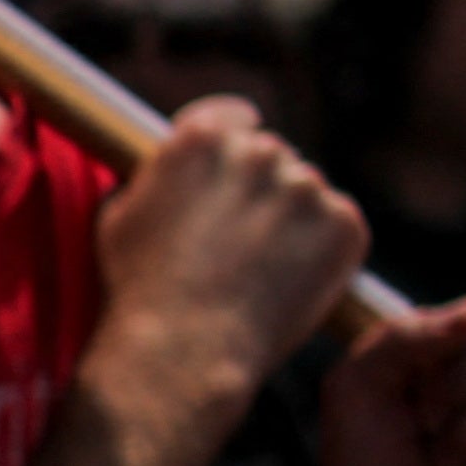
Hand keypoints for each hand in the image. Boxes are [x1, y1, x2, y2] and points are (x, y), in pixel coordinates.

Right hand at [87, 103, 364, 429]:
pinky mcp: (344, 224)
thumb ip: (159, 177)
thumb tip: (173, 169)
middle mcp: (260, 151)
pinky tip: (285, 281)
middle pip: (271, 156)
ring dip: (290, 220)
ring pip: (305, 193)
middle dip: (259, 188)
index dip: (231, 142)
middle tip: (237, 239)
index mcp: (202, 139)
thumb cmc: (140, 288)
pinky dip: (320, 250)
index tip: (230, 170)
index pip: (234, 116)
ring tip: (258, 270)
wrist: (184, 348)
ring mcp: (307, 187)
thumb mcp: (121, 214)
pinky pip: (337, 226)